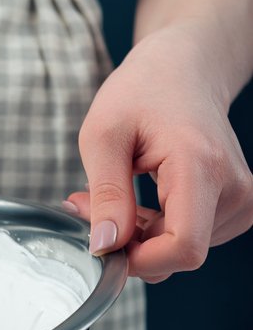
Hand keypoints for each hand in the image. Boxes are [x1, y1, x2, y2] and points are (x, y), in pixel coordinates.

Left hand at [64, 25, 252, 282]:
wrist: (185, 69)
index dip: (139, 260)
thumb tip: (105, 246)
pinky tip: (143, 199)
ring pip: (180, 250)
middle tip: (91, 204)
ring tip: (119, 191)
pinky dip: (157, 229)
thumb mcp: (103, 135)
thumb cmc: (142, 92)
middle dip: (130, 242)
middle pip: (179, 253)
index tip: (102, 242)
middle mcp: (233, 188)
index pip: (183, 248)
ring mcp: (241, 200)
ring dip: (140, 235)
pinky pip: (188, 240)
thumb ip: (106, 195)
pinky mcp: (237, 207)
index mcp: (201, 166)